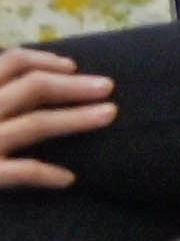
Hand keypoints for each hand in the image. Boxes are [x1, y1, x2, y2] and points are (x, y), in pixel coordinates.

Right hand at [0, 46, 111, 189]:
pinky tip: (68, 180)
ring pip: (34, 125)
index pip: (9, 62)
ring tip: (109, 115)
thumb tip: (28, 76)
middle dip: (74, 85)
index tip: (70, 66)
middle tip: (108, 86)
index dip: (43, 60)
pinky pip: (20, 172)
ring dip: (77, 119)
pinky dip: (46, 174)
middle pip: (31, 88)